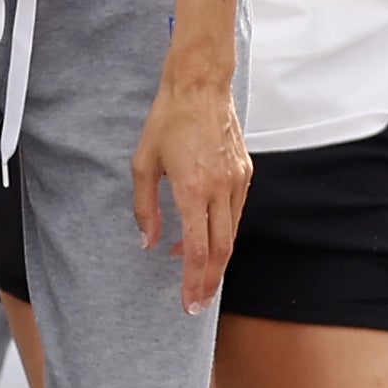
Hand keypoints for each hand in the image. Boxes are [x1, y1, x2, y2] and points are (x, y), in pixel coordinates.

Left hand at [132, 64, 250, 310]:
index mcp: (192, 190)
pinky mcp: (245, 171)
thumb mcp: (143, 163)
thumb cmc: (168, 119)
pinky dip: (224, 230)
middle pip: (221, 250)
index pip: (197, 249)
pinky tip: (208, 232)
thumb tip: (149, 241)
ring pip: (232, 232)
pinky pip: (236, 211)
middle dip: (209, 281)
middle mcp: (220, 189)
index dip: (192, 280)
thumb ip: (144, 207)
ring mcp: (237, 181)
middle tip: (198, 303)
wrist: (200, 85)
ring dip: (216, 257)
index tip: (189, 302)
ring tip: (197, 271)